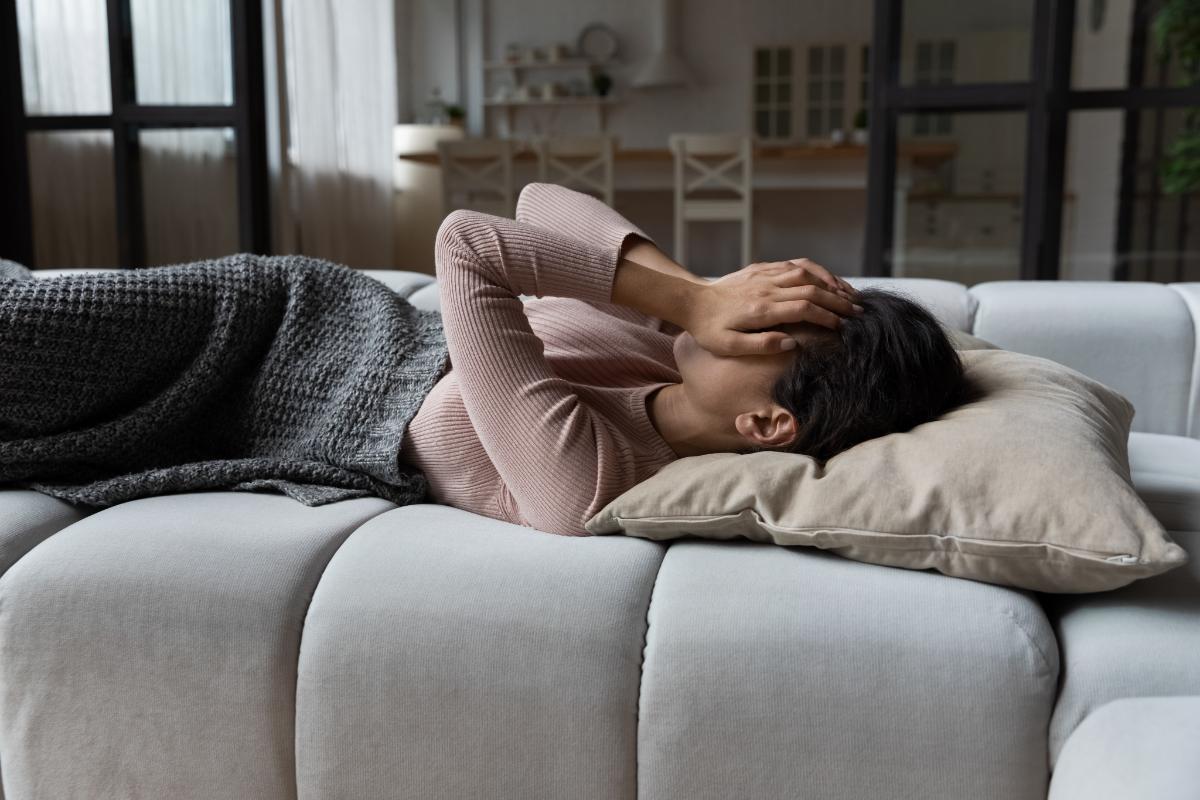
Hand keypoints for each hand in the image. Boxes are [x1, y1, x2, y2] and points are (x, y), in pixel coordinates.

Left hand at [684, 259, 861, 355]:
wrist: (691, 302)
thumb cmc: (709, 329)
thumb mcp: (729, 346)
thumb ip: (761, 345)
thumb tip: (792, 344)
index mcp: (761, 309)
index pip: (803, 309)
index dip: (827, 317)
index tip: (842, 327)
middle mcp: (766, 288)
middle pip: (812, 290)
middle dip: (838, 301)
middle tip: (858, 312)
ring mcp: (765, 275)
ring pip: (807, 273)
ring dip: (831, 283)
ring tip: (849, 295)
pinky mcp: (762, 268)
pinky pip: (795, 265)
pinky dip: (816, 271)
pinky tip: (827, 280)